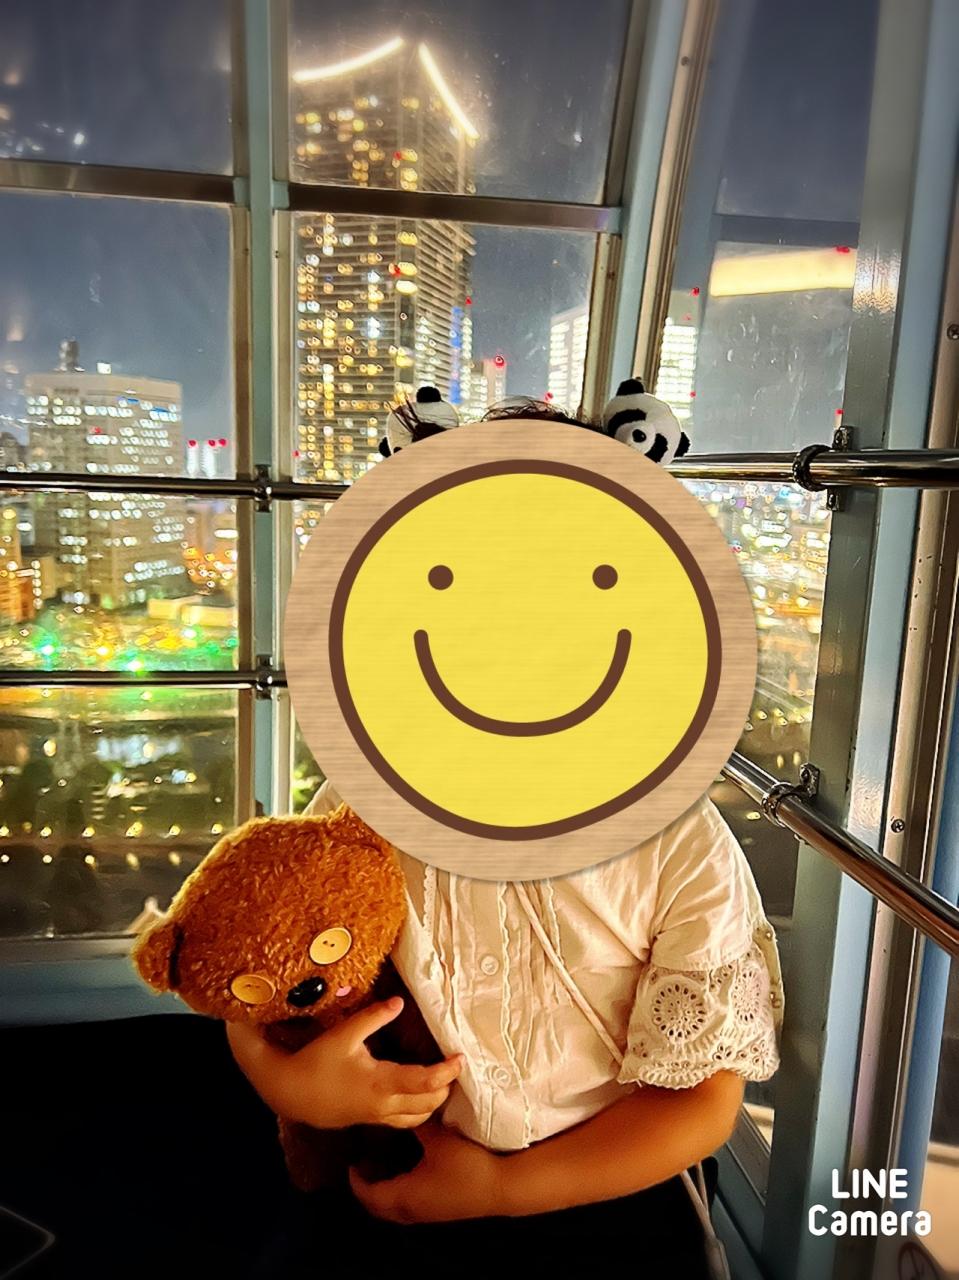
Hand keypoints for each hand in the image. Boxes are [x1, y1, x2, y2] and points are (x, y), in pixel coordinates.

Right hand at [226, 997, 462, 1129]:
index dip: (447, 1072)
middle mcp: (384, 1105)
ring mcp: (377, 1116)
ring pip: (419, 1117)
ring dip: (434, 1101)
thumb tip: (400, 1002)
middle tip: (455, 1065)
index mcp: (381, 1084)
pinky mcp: (370, 1120)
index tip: (461, 1058)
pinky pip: (405, 1121)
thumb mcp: (344, 1034)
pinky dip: (420, 1110)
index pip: (424, 1082)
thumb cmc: (316, 1061)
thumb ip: (373, 1017)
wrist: (290, 1093)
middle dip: (446, 1087)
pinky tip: (421, 1094)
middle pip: (429, 1103)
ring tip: (443, 1079)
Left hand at [349, 1123, 505, 1222]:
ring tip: (385, 1168)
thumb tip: (405, 1108)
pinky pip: (411, 1206)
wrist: (501, 1187)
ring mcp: (429, 1214)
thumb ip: (419, 1124)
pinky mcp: (442, 1211)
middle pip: (380, 1206)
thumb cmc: (466, 1165)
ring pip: (396, 1208)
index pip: (370, 1195)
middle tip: (364, 1167)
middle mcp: (412, 1211)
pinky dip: (402, 1193)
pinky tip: (412, 1173)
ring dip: (386, 1192)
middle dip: (368, 1189)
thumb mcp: (439, 1138)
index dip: (357, 1181)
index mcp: (405, 1196)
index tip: (351, 1164)